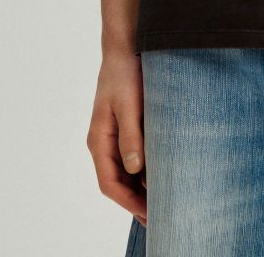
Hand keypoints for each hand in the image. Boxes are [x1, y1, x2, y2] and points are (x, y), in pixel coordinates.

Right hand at [86, 48, 147, 227]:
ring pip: (126, 170)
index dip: (129, 202)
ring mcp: (115, 134)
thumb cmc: (124, 72)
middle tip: (160, 217)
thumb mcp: (129, 104)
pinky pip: (134, 155)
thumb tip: (134, 169)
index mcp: (99, 140)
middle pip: (117, 181)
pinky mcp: (127, 125)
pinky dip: (145, 169)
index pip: (110, 183)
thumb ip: (131, 136)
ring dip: (141, 187)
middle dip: (136, 201)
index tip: (149, 215)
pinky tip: (162, 174)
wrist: (126, 45)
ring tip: (164, 201)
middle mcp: (104, 141)